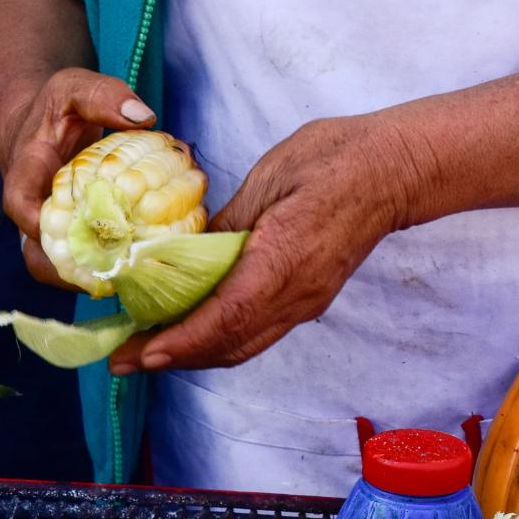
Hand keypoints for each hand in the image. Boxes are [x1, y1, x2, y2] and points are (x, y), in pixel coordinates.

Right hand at [0, 68, 154, 287]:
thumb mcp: (73, 88)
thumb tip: (144, 118)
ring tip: (129, 277)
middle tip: (111, 273)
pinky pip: (79, 264)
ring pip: (58, 268)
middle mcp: (33, 210)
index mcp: (26, 172)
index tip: (69, 229)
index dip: (37, 223)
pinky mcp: (68, 238)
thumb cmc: (56, 107)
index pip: (18, 203)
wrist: (41, 126)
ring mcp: (49, 230)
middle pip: (36, 255)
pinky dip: (104, 269)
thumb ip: (103, 96)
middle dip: (69, 271)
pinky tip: (137, 264)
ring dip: (89, 279)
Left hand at [108, 114, 426, 373]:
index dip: (182, 341)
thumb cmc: (334, 159)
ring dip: (192, 354)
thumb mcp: (266, 180)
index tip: (141, 354)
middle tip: (122, 359)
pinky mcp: (308, 300)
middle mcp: (297, 295)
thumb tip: (180, 255)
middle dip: (173, 357)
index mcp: (284, 260)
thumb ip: (224, 225)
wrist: (396, 168)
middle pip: (229, 345)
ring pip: (242, 346)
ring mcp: (306, 302)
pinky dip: (216, 340)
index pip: (227, 317)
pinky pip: (256, 333)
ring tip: (145, 352)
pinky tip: (188, 332)